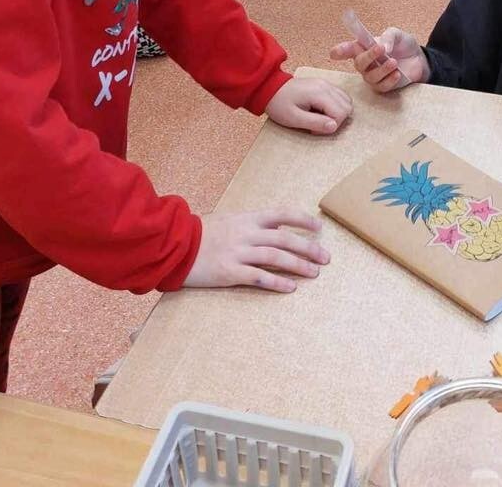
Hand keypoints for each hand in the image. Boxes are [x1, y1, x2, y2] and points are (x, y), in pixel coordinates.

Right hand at [184, 208, 329, 292]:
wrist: (175, 244)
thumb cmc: (202, 232)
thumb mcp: (229, 220)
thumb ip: (251, 224)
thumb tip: (275, 229)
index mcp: (248, 218)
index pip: (282, 214)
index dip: (303, 220)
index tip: (319, 228)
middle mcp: (246, 233)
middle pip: (285, 238)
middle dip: (309, 247)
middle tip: (326, 257)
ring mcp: (238, 252)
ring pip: (276, 258)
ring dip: (298, 265)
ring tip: (314, 273)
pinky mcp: (230, 272)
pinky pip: (259, 277)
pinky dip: (277, 282)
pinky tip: (291, 288)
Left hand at [265, 77, 352, 134]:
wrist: (269, 88)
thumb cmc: (279, 105)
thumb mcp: (294, 118)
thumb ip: (315, 123)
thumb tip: (334, 127)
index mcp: (319, 93)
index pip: (341, 112)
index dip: (332, 125)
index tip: (314, 129)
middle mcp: (326, 86)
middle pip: (347, 107)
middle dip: (336, 120)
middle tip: (317, 125)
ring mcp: (326, 83)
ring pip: (346, 101)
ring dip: (337, 114)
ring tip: (319, 118)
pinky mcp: (323, 84)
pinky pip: (340, 96)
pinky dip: (336, 106)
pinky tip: (321, 111)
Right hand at [330, 27, 429, 93]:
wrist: (419, 59)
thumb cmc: (402, 45)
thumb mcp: (397, 34)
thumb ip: (388, 36)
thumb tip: (383, 47)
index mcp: (364, 48)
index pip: (348, 49)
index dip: (339, 51)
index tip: (333, 53)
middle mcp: (365, 63)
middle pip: (359, 63)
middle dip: (369, 56)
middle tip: (381, 48)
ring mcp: (373, 76)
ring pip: (370, 77)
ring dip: (382, 69)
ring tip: (394, 62)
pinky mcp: (383, 86)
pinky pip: (381, 86)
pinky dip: (389, 80)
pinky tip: (397, 73)